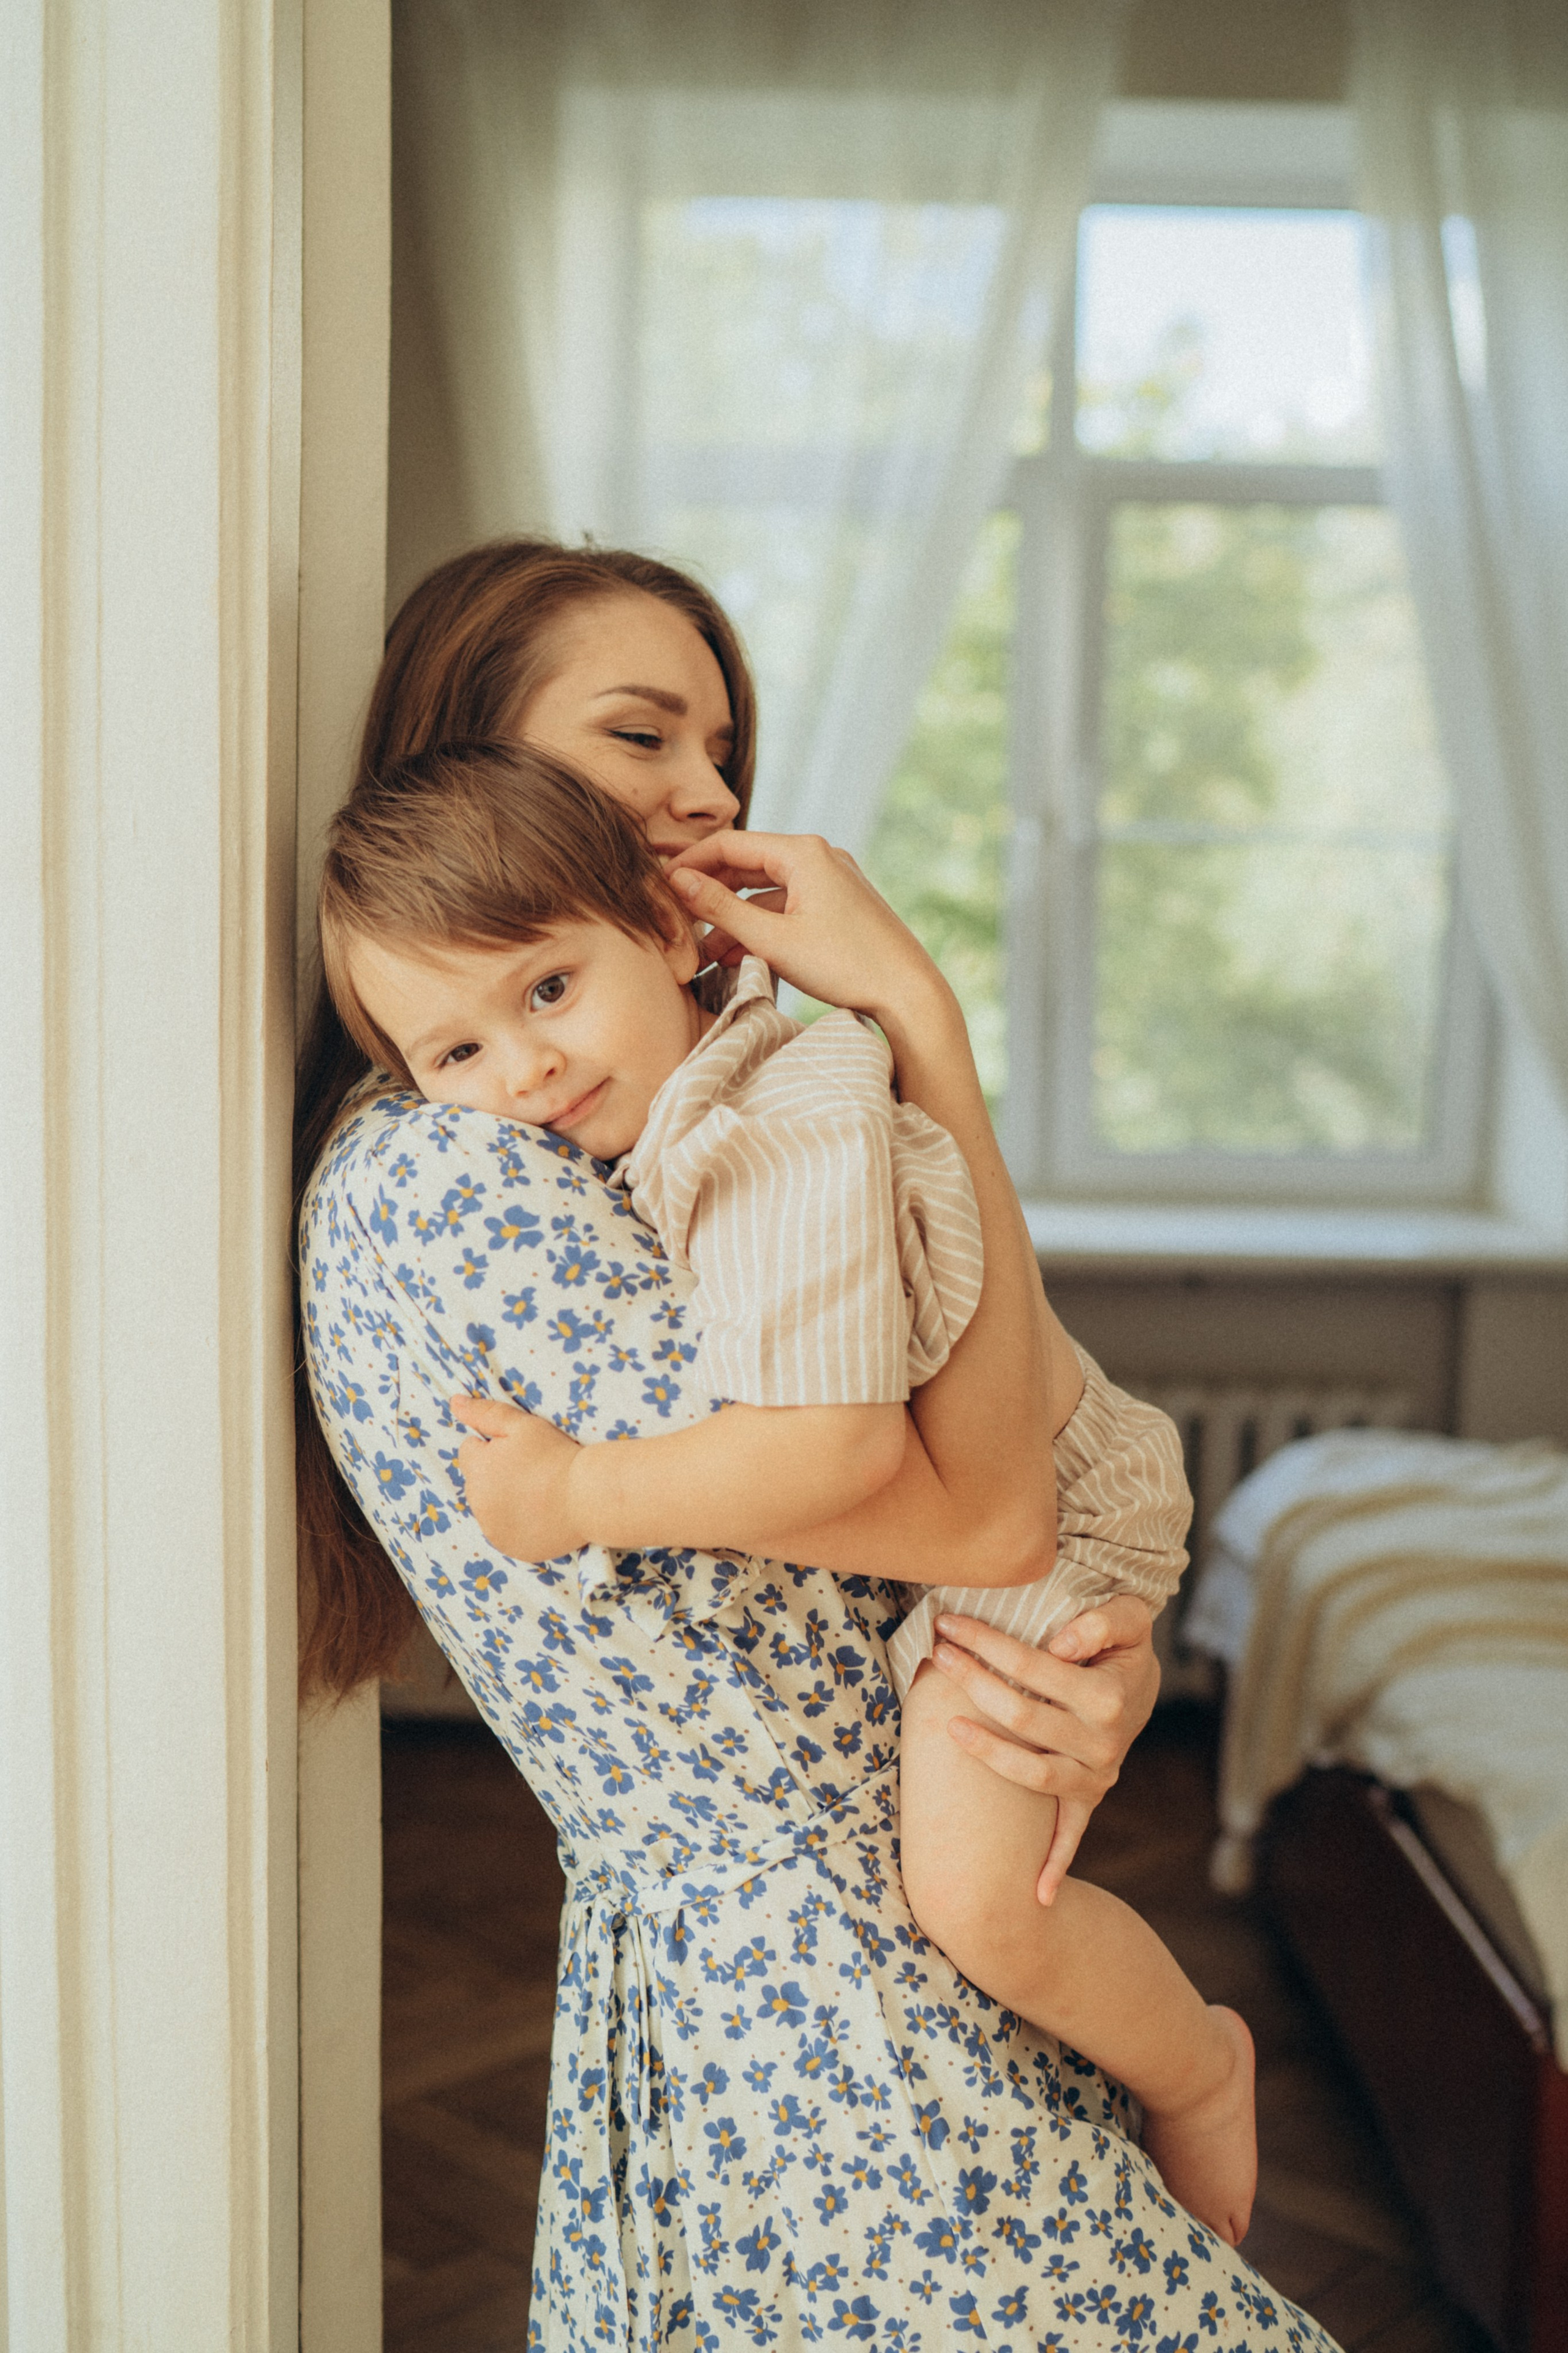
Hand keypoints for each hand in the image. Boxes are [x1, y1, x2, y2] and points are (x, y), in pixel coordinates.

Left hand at [451, 1393, 584, 1559]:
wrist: (588, 1496)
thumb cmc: (557, 1455)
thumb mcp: (522, 1425)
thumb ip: (484, 1413)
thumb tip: (454, 1402)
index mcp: (477, 1470)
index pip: (469, 1451)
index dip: (493, 1447)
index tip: (520, 1451)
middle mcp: (478, 1502)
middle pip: (476, 1481)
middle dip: (494, 1474)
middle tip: (531, 1473)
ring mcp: (492, 1529)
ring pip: (488, 1508)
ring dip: (502, 1501)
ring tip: (535, 1494)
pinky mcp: (509, 1547)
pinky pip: (502, 1532)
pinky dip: (514, 1525)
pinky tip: (537, 1515)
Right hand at [666, 830, 949, 1027]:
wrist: (909, 992)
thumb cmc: (846, 965)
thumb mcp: (773, 940)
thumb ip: (721, 909)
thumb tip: (678, 882)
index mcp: (803, 852)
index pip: (729, 844)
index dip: (689, 863)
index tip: (659, 886)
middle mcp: (819, 856)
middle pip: (746, 865)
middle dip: (709, 894)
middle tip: (675, 919)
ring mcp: (831, 880)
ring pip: (766, 891)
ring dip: (733, 918)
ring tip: (702, 951)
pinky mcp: (839, 905)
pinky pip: (787, 907)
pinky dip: (761, 927)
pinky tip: (736, 956)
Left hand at [930, 1596, 1158, 1905]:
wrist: (1142, 1681)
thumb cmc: (1122, 1641)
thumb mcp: (1128, 1615)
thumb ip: (1102, 1621)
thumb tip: (1060, 1644)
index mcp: (1107, 1698)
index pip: (1031, 1667)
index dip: (986, 1642)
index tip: (948, 1625)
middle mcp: (1103, 1744)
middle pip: (1021, 1717)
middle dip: (973, 1682)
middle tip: (937, 1654)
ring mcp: (1095, 1775)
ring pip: (1030, 1775)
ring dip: (985, 1752)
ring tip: (945, 1726)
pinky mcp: (1089, 1797)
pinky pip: (1071, 1835)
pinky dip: (1055, 1864)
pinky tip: (1035, 1896)